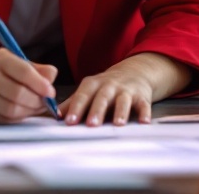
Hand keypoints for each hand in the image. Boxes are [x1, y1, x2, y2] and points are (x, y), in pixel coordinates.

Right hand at [0, 49, 57, 123]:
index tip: (51, 92)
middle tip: (45, 103)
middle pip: (17, 94)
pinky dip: (19, 118)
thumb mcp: (25, 64)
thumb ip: (42, 71)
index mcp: (0, 58)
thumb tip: (50, 80)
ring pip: (11, 110)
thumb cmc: (11, 73)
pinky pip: (5, 120)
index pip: (23, 72)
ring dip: (29, 112)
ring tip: (36, 107)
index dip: (40, 84)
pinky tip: (24, 112)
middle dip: (36, 101)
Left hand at [61, 53, 189, 126]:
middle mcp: (109, 86)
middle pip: (102, 98)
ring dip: (121, 111)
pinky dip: (145, 113)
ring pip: (123, 100)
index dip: (76, 108)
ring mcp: (126, 90)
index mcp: (93, 84)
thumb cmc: (105, 87)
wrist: (134, 72)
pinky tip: (144, 122)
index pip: (82, 95)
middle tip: (92, 125)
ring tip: (118, 124)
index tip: (69, 121)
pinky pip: (144, 104)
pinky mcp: (142, 96)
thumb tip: (53, 116)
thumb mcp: (88, 90)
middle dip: (97, 111)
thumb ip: (72, 103)